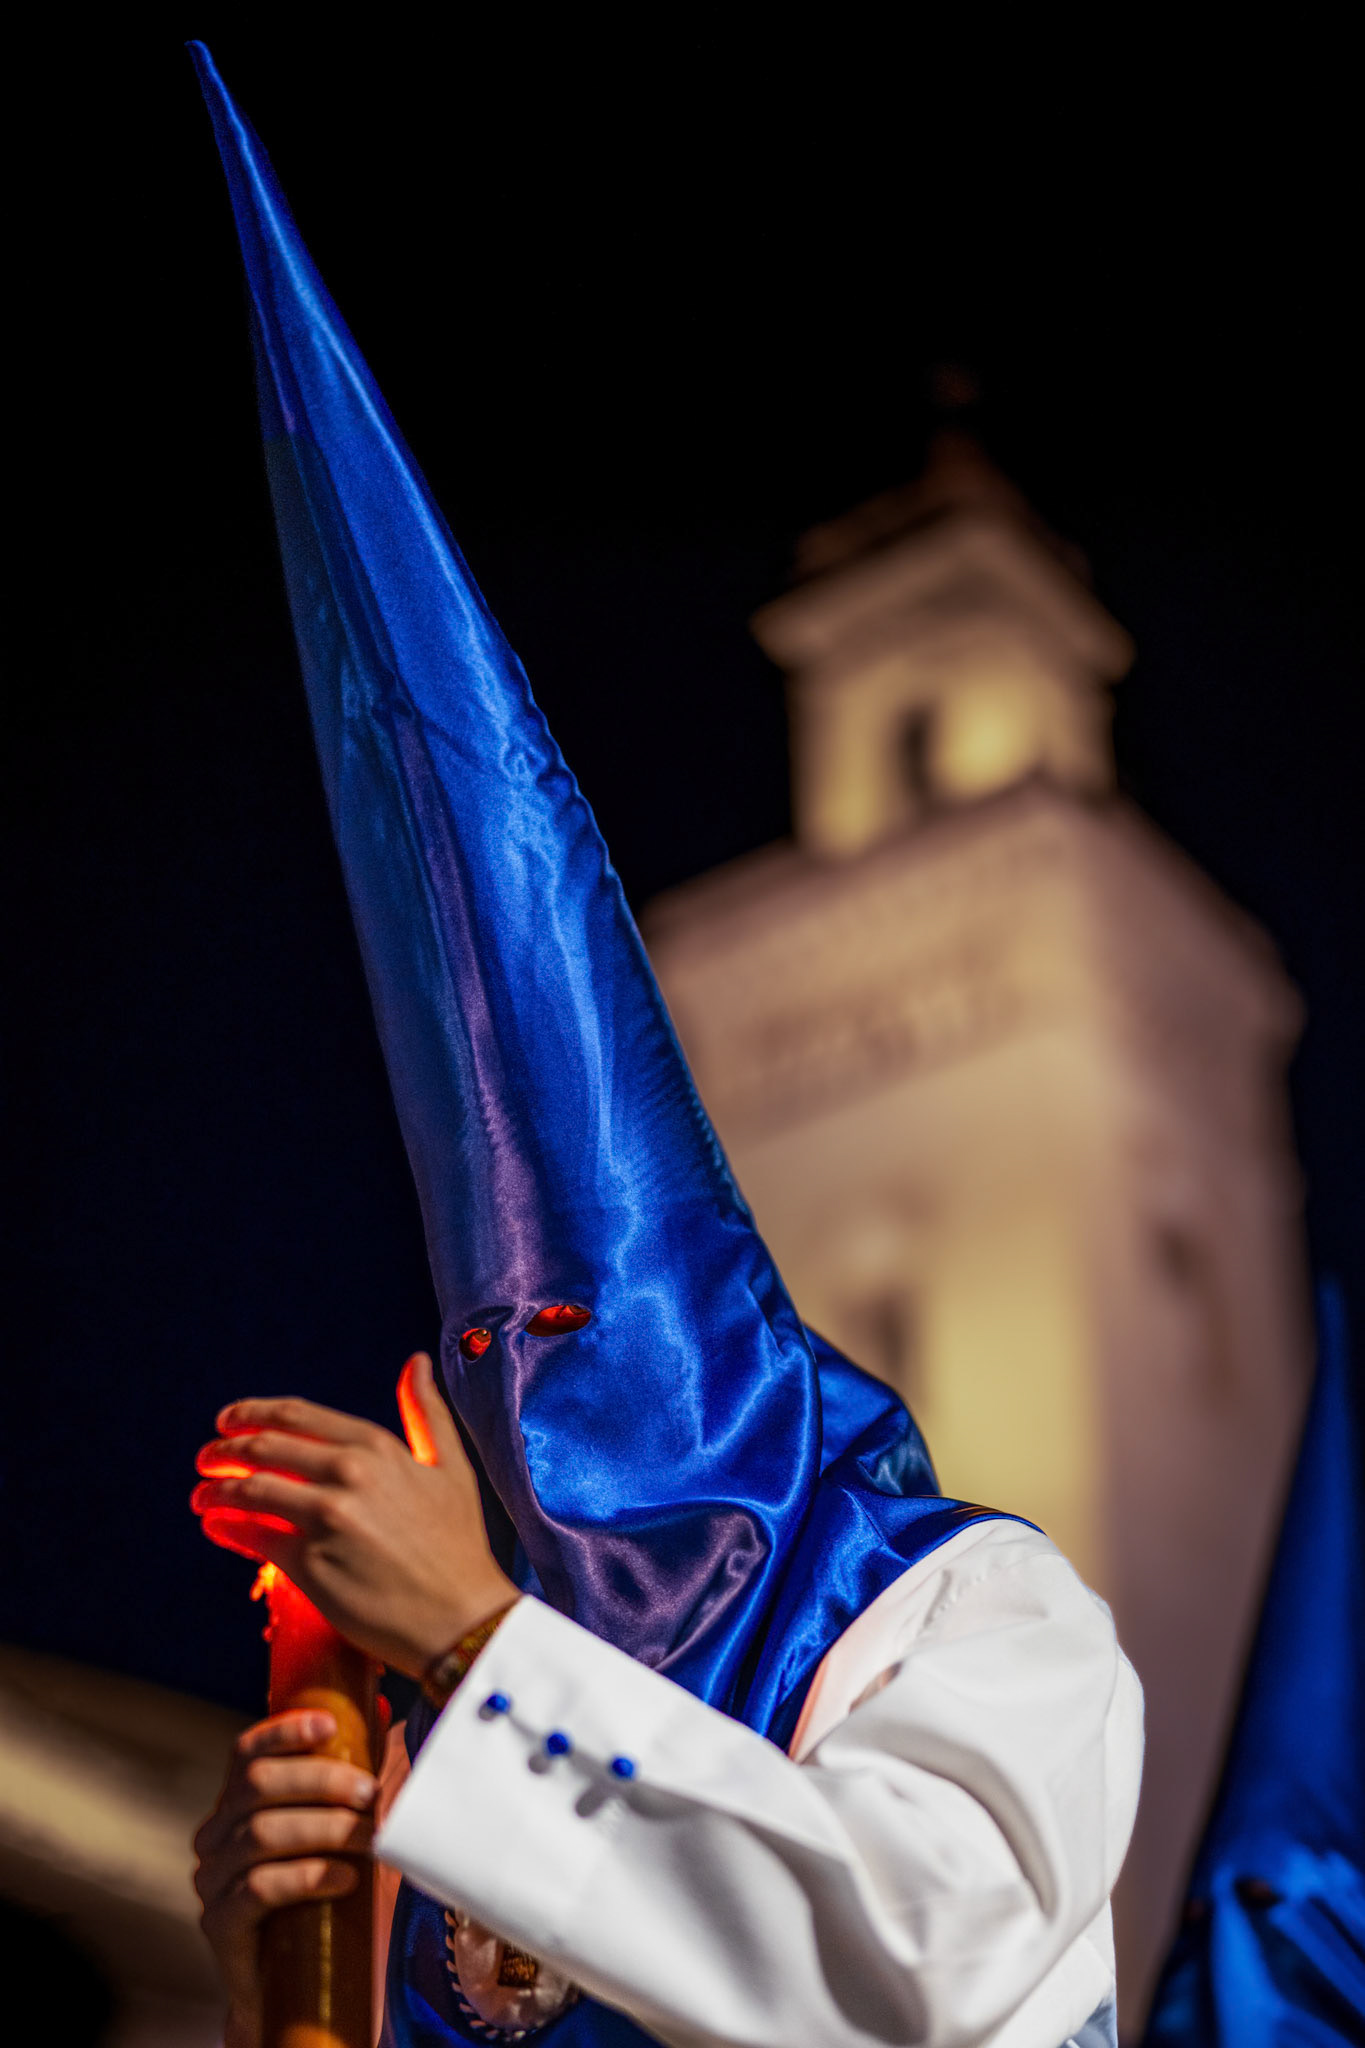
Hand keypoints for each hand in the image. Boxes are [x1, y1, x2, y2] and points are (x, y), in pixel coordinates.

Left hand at [192, 1352, 516, 1675]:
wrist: (461, 1616)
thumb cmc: (458, 1545)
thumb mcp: (450, 1468)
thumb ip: (426, 1412)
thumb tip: (416, 1362)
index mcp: (377, 1447)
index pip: (297, 1416)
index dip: (254, 1414)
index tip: (229, 1421)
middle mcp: (348, 1474)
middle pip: (263, 1448)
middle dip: (223, 1451)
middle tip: (206, 1459)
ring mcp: (326, 1518)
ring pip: (248, 1490)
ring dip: (214, 1491)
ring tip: (203, 1498)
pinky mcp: (310, 1564)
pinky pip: (252, 1536)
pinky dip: (226, 1528)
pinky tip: (217, 1528)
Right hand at [194, 1707, 376, 2047]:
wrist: (301, 1985)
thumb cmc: (327, 1892)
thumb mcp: (341, 1826)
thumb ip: (352, 1773)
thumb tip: (380, 1710)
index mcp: (237, 1802)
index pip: (246, 1752)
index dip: (284, 1731)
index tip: (330, 1725)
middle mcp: (215, 1834)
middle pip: (258, 1785)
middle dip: (321, 1781)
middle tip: (372, 1794)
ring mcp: (212, 1880)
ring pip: (262, 1834)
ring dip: (326, 1829)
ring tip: (371, 1838)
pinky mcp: (220, 1923)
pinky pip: (259, 1888)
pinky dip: (308, 1876)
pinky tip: (345, 1878)